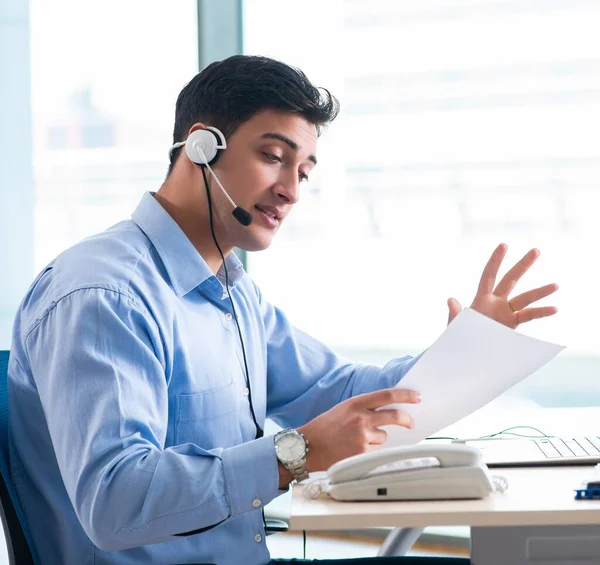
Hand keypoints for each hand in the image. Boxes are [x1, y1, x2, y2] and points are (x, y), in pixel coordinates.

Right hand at [298, 388, 420, 471]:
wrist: (307, 446)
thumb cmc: (325, 427)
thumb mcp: (344, 409)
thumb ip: (364, 409)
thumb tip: (389, 412)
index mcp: (356, 403)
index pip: (387, 395)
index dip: (405, 395)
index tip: (417, 397)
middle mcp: (360, 418)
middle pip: (395, 416)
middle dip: (407, 420)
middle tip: (411, 423)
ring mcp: (361, 436)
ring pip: (383, 437)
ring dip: (376, 439)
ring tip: (356, 440)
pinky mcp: (361, 453)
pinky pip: (374, 451)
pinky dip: (368, 451)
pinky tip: (352, 450)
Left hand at [447, 243, 557, 328]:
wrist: (468, 354)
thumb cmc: (458, 338)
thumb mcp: (456, 326)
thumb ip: (456, 313)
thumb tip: (450, 300)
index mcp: (481, 299)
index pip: (488, 276)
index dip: (495, 261)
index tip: (503, 245)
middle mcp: (495, 302)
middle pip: (511, 280)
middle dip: (522, 265)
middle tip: (536, 250)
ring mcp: (505, 312)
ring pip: (525, 298)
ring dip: (540, 292)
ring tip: (556, 285)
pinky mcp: (512, 324)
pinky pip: (529, 316)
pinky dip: (541, 312)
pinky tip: (554, 308)